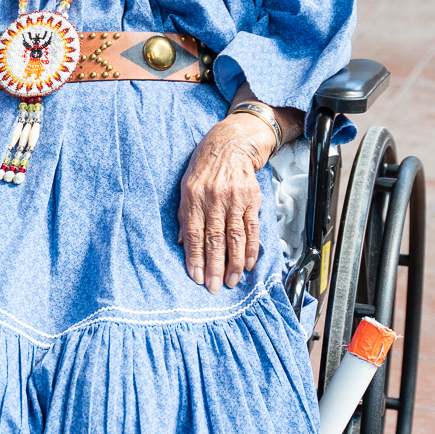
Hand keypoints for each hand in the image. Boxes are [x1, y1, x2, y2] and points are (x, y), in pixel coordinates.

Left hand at [178, 120, 266, 291]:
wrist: (231, 145)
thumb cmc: (204, 168)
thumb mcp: (186, 187)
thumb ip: (185, 216)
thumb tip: (182, 243)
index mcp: (194, 197)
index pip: (195, 234)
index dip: (195, 258)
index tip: (196, 277)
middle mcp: (215, 199)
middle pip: (215, 239)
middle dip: (215, 267)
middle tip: (215, 288)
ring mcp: (235, 200)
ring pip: (235, 237)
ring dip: (235, 263)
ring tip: (233, 281)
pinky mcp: (252, 200)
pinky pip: (252, 228)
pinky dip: (251, 248)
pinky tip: (249, 264)